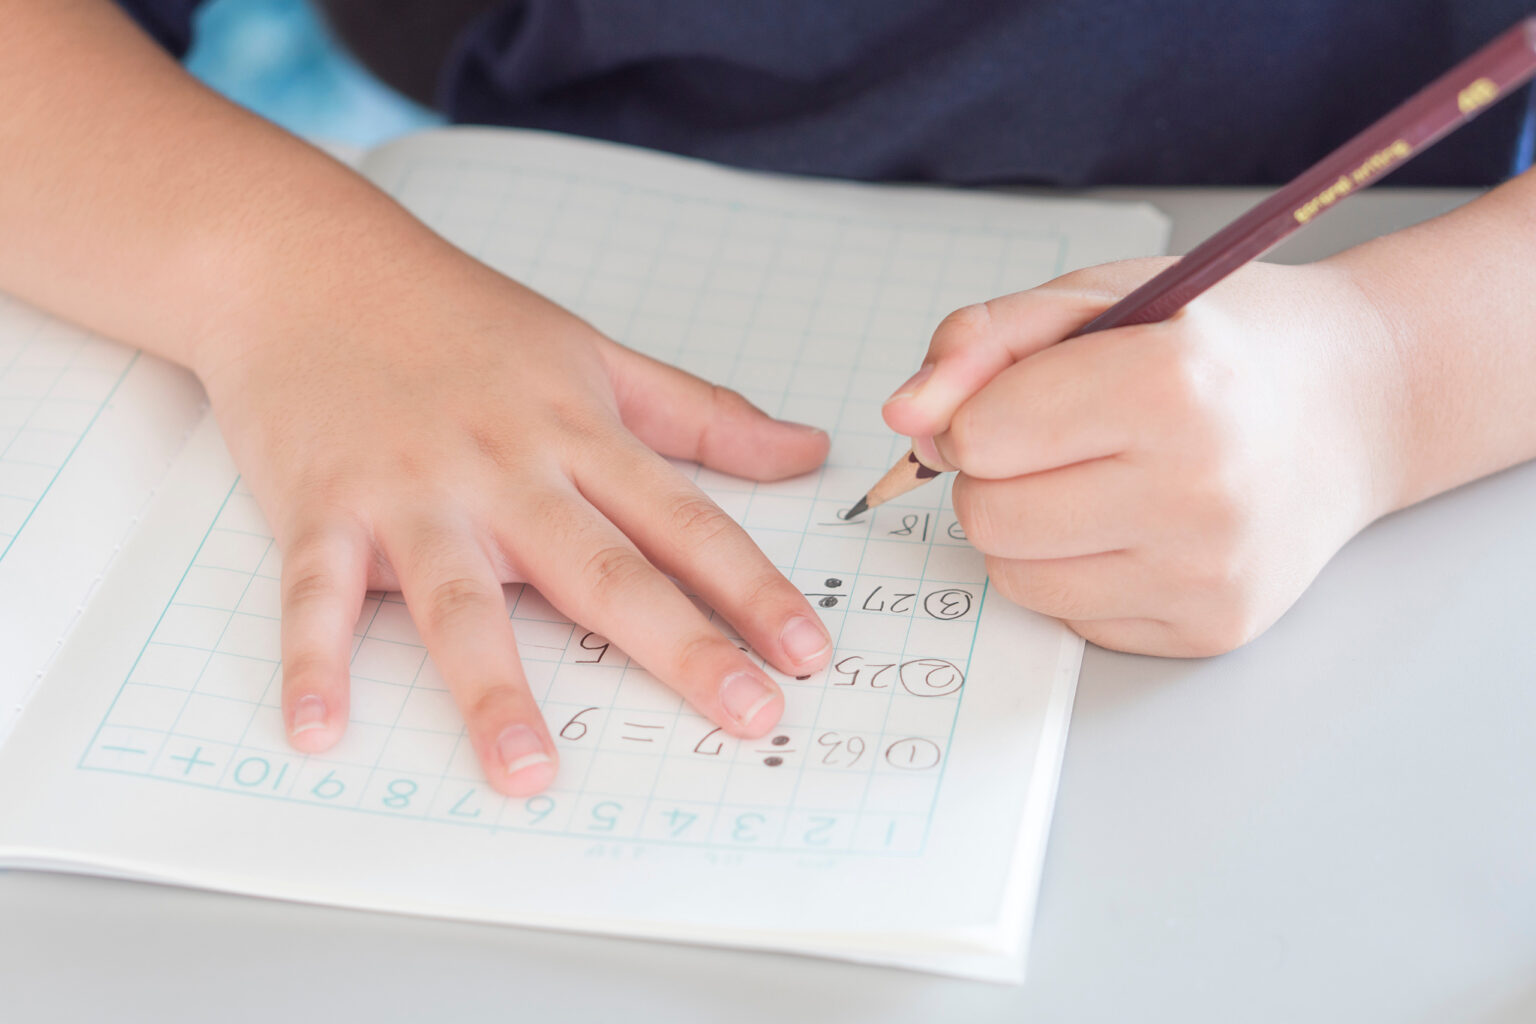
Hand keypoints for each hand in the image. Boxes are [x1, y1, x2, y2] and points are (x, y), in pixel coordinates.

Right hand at [198, 245, 834, 794]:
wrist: (306, 261)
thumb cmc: (455, 314)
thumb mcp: (594, 353)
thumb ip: (701, 414)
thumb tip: (806, 451)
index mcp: (576, 433)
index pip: (684, 521)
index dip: (752, 588)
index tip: (807, 651)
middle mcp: (505, 469)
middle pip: (603, 569)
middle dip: (681, 646)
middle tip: (746, 715)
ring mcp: (411, 492)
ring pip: (461, 601)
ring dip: (495, 688)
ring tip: (530, 772)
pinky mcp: (321, 508)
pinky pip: (316, 595)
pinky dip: (314, 660)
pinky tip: (320, 729)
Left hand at [881, 258, 1406, 655]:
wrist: (1354, 406)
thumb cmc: (1219, 344)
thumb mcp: (1100, 299)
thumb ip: (985, 342)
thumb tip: (904, 416)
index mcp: (1168, 387)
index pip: (981, 437)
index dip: (981, 410)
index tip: (1029, 391)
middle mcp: (1197, 491)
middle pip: (988, 517)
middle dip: (996, 474)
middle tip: (1064, 439)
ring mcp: (1206, 573)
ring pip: (1015, 579)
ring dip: (1027, 530)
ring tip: (1099, 478)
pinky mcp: (1209, 630)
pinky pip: (1069, 618)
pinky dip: (1076, 572)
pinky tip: (1135, 525)